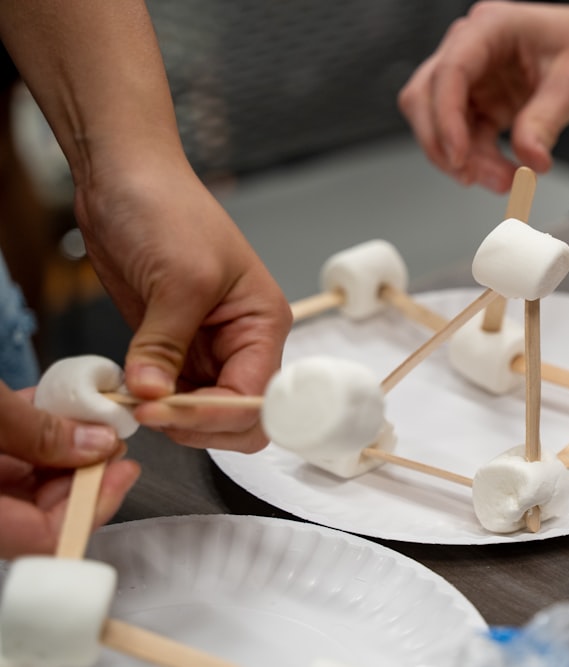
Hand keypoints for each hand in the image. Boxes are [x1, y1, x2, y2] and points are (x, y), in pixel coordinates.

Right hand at [0, 384, 139, 558]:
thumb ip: (40, 433)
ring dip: (64, 452)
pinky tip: (56, 410)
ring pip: (27, 486)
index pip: (44, 540)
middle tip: (113, 440)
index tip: (124, 472)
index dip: (94, 507)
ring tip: (91, 421)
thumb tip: (97, 446)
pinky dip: (35, 439)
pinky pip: (9, 462)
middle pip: (39, 513)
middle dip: (84, 474)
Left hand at [74, 151, 292, 451]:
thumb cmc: (169, 210)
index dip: (217, 413)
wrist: (126, 179)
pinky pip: (172, 392)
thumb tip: (153, 396)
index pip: (257, 396)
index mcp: (264, 324)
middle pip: (239, 414)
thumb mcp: (179, 279)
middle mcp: (243, 341)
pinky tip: (131, 392)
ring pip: (203, 410)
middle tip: (153, 414)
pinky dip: (153, 401)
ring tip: (136, 402)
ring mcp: (207, 346)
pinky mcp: (172, 345)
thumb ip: (166, 345)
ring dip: (172, 416)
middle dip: (200, 423)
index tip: (168, 411)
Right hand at [399, 0, 568, 192]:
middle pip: (426, 97)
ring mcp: (475, 76)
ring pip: (440, 123)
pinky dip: (478, 160)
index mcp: (491, 28)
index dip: (446, 118)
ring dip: (463, 158)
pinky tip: (505, 174)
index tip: (459, 157)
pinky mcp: (483, 101)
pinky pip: (465, 136)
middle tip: (473, 176)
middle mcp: (473, 48)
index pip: (450, 72)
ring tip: (504, 182)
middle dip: (444, 143)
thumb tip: (528, 161)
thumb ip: (546, 121)